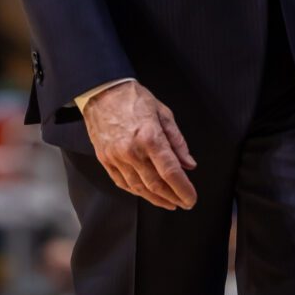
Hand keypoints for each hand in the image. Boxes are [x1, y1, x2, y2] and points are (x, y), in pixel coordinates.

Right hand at [81, 80, 197, 210]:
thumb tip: (188, 164)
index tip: (191, 198)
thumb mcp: (163, 112)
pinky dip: (136, 192)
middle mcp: (132, 151)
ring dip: (156, 199)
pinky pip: (122, 183)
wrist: (103, 91)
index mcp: (150, 137)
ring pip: (139, 188)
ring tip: (169, 202)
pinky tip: (146, 193)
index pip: (170, 171)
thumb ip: (177, 141)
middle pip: (156, 184)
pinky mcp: (105, 160)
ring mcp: (116, 158)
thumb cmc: (134, 98)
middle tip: (184, 202)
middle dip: (173, 197)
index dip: (183, 188)